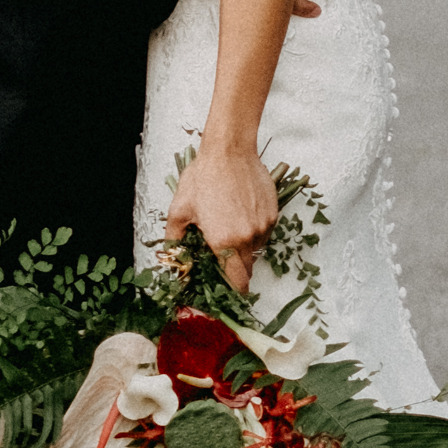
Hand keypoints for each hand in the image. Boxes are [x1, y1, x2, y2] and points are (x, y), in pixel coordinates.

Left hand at [164, 140, 277, 296]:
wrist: (229, 150)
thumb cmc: (203, 178)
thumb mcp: (179, 210)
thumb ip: (175, 241)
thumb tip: (173, 262)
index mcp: (224, 242)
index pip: (235, 283)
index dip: (231, 294)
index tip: (225, 296)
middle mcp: (248, 238)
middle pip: (246, 271)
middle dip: (234, 272)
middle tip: (220, 261)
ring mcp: (263, 226)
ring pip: (254, 251)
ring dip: (242, 249)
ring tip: (227, 227)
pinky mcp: (273, 214)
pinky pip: (263, 233)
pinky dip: (252, 231)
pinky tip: (238, 214)